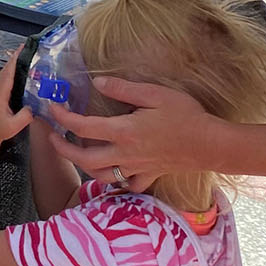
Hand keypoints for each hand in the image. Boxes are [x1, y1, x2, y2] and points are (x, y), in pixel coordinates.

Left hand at [0, 51, 32, 143]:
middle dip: (17, 58)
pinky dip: (12, 72)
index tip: (22, 49)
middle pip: (6, 69)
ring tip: (26, 57)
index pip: (8, 72)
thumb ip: (25, 115)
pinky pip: (4, 79)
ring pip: (5, 73)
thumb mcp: (14, 126)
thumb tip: (34, 106)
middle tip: (28, 48)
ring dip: (14, 64)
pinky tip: (20, 72)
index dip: (16, 60)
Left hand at [43, 77, 214, 192]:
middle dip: (62, 149)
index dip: (63, 117)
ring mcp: (137, 168)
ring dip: (84, 166)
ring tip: (77, 152)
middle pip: (84, 158)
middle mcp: (125, 154)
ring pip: (102, 175)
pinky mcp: (150, 175)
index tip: (53, 107)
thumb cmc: (186, 116)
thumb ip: (123, 89)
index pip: (82, 126)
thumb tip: (98, 82)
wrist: (212, 144)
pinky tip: (116, 171)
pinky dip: (118, 180)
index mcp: (123, 131)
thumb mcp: (155, 94)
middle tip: (52, 137)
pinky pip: (128, 184)